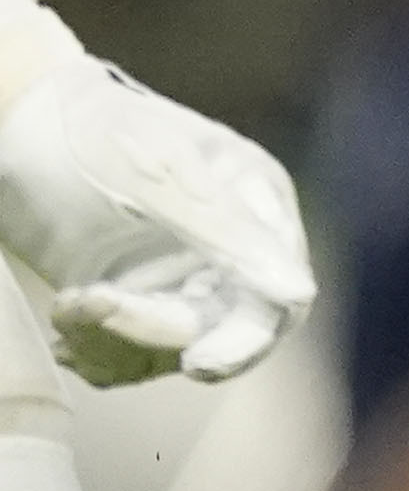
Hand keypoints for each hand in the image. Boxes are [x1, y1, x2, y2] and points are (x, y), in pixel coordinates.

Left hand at [0, 55, 313, 386]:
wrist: (19, 127)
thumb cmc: (94, 136)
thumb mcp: (160, 182)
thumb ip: (229, 236)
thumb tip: (299, 292)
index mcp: (257, 206)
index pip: (280, 297)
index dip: (246, 339)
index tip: (196, 363)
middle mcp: (231, 246)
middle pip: (220, 331)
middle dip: (150, 332)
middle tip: (86, 308)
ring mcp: (180, 276)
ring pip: (170, 352)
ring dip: (111, 343)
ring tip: (66, 305)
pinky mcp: (136, 298)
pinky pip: (130, 357)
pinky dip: (96, 354)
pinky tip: (67, 321)